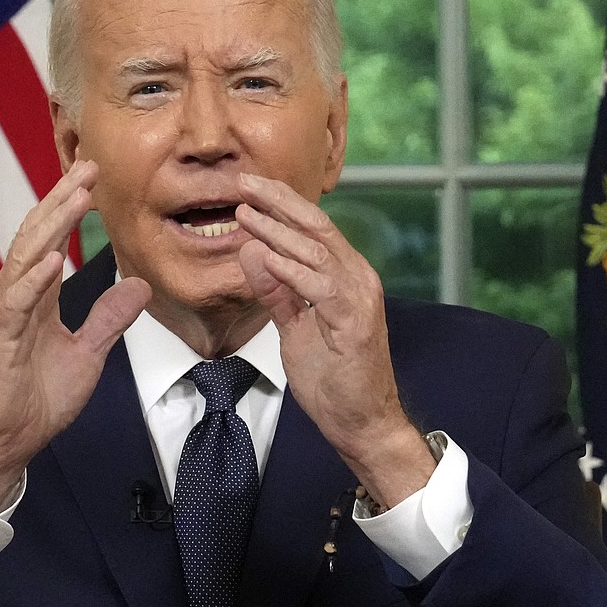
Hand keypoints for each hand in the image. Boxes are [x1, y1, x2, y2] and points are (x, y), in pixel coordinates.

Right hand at [0, 161, 151, 510]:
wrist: (8, 442)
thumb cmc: (38, 398)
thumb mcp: (88, 352)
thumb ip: (109, 318)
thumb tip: (139, 285)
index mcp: (35, 297)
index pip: (51, 240)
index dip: (69, 207)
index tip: (93, 177)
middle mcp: (16, 297)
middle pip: (37, 237)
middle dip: (62, 200)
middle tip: (88, 167)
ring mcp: (4, 317)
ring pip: (26, 259)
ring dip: (51, 226)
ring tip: (75, 195)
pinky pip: (16, 305)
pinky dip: (35, 280)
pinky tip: (54, 259)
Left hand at [235, 173, 433, 506]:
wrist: (362, 423)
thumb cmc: (334, 379)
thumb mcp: (296, 328)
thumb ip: (277, 291)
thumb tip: (252, 252)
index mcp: (345, 276)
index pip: (313, 229)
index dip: (280, 205)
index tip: (247, 189)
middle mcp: (357, 279)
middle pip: (317, 227)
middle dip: (279, 202)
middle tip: (244, 183)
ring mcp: (360, 299)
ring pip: (319, 251)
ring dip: (279, 231)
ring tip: (246, 213)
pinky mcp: (355, 324)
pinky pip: (322, 287)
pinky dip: (292, 270)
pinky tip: (266, 256)